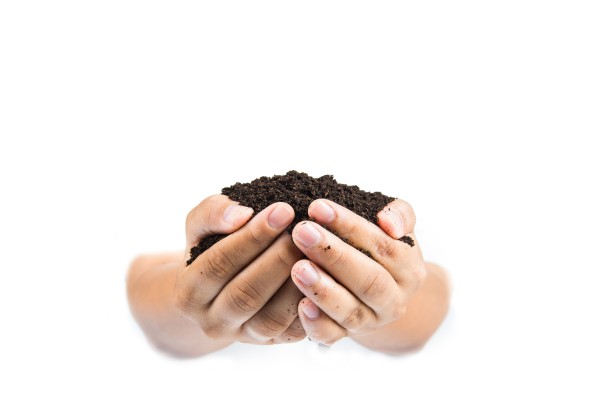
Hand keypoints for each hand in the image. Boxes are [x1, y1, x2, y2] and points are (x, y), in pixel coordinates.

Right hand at [175, 195, 305, 343]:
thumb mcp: (200, 226)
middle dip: (278, 259)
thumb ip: (213, 213)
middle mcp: (213, 322)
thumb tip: (241, 214)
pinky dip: (311, 307)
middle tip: (304, 231)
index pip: (219, 263)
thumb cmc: (211, 248)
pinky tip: (323, 277)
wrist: (218, 287)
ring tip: (315, 251)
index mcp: (189, 293)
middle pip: (246, 294)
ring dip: (297, 283)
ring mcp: (243, 336)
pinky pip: (294, 331)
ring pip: (272, 318)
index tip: (283, 210)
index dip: (252, 236)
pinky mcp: (272, 342)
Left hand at [290, 199, 425, 344]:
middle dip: (333, 255)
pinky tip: (300, 305)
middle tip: (302, 232)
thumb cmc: (377, 246)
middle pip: (368, 280)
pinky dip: (317, 323)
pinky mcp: (347, 336)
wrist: (378, 289)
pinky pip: (332, 336)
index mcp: (410, 270)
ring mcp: (371, 322)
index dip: (351, 226)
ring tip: (297, 267)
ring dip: (323, 289)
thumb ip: (399, 214)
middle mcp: (395, 300)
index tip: (318, 207)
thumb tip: (388, 220)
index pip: (383, 246)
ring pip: (350, 310)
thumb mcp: (395, 226)